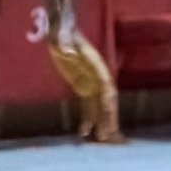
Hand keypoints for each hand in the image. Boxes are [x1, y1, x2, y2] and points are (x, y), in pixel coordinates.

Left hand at [47, 27, 122, 142]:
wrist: (60, 31)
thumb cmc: (61, 33)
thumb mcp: (61, 37)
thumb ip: (66, 44)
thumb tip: (69, 52)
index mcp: (95, 66)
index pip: (106, 86)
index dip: (108, 101)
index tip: (110, 116)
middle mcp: (97, 76)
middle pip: (106, 100)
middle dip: (108, 117)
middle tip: (108, 136)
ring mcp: (90, 83)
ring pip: (99, 106)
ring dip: (100, 122)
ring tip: (100, 139)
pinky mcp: (82, 86)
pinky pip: (87, 105)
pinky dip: (87, 118)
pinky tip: (83, 132)